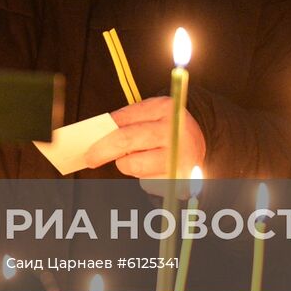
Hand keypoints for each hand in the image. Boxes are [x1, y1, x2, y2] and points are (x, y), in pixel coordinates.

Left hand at [83, 96, 206, 179]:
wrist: (202, 145)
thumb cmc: (166, 129)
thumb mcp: (151, 114)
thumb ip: (126, 120)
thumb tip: (95, 135)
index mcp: (165, 107)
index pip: (123, 120)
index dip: (102, 133)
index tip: (87, 143)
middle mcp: (174, 130)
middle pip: (125, 140)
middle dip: (101, 151)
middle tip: (90, 158)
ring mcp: (179, 156)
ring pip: (133, 165)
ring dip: (128, 165)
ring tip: (140, 158)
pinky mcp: (180, 179)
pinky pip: (146, 182)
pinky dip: (145, 178)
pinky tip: (156, 169)